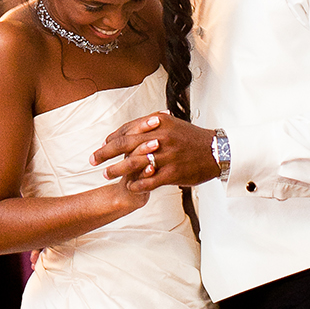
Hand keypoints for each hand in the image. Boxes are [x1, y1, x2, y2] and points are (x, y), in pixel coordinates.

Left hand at [91, 113, 218, 191]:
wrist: (216, 151)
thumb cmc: (192, 138)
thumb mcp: (172, 124)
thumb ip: (152, 125)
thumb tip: (132, 127)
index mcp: (158, 123)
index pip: (128, 129)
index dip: (113, 138)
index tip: (103, 144)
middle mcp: (160, 137)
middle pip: (125, 144)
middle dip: (106, 152)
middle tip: (93, 159)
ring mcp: (166, 156)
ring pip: (134, 163)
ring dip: (117, 169)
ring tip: (106, 174)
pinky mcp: (172, 173)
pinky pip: (149, 180)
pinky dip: (137, 183)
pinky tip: (129, 186)